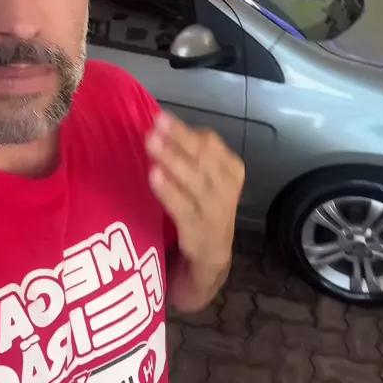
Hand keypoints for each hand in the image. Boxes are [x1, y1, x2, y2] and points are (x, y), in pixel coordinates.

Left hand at [146, 110, 244, 311]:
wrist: (209, 265)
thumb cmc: (199, 213)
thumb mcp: (201, 182)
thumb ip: (188, 157)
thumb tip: (157, 126)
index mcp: (231, 172)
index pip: (211, 145)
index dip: (187, 131)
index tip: (161, 118)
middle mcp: (228, 191)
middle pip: (205, 159)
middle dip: (179, 140)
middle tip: (154, 125)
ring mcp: (216, 216)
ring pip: (197, 181)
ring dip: (173, 160)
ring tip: (151, 143)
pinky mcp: (202, 238)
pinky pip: (185, 211)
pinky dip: (170, 192)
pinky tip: (154, 176)